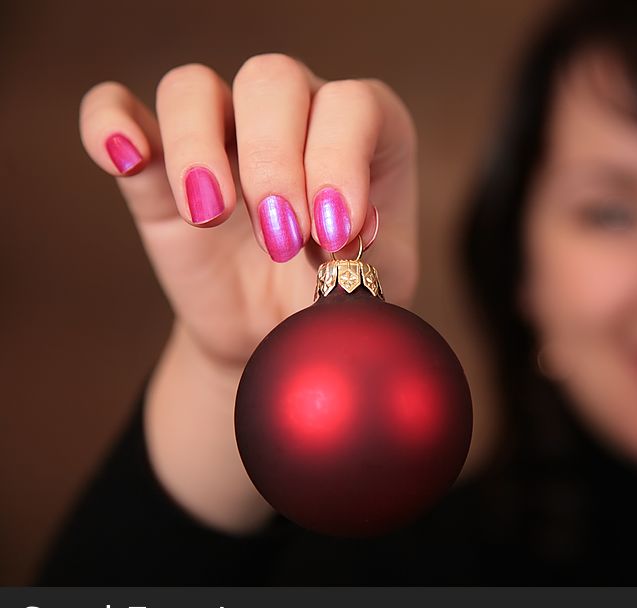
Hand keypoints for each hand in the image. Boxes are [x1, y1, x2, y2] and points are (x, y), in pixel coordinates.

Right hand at [79, 54, 418, 532]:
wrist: (277, 347)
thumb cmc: (336, 313)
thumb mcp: (372, 304)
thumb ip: (377, 284)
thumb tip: (361, 268)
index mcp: (364, 138)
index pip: (353, 104)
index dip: (340, 155)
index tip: (335, 229)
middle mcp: (294, 121)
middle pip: (274, 80)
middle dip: (275, 157)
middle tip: (282, 238)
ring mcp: (222, 140)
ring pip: (194, 87)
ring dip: (200, 146)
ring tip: (212, 216)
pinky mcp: (159, 170)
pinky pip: (117, 111)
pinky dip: (110, 121)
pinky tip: (125, 155)